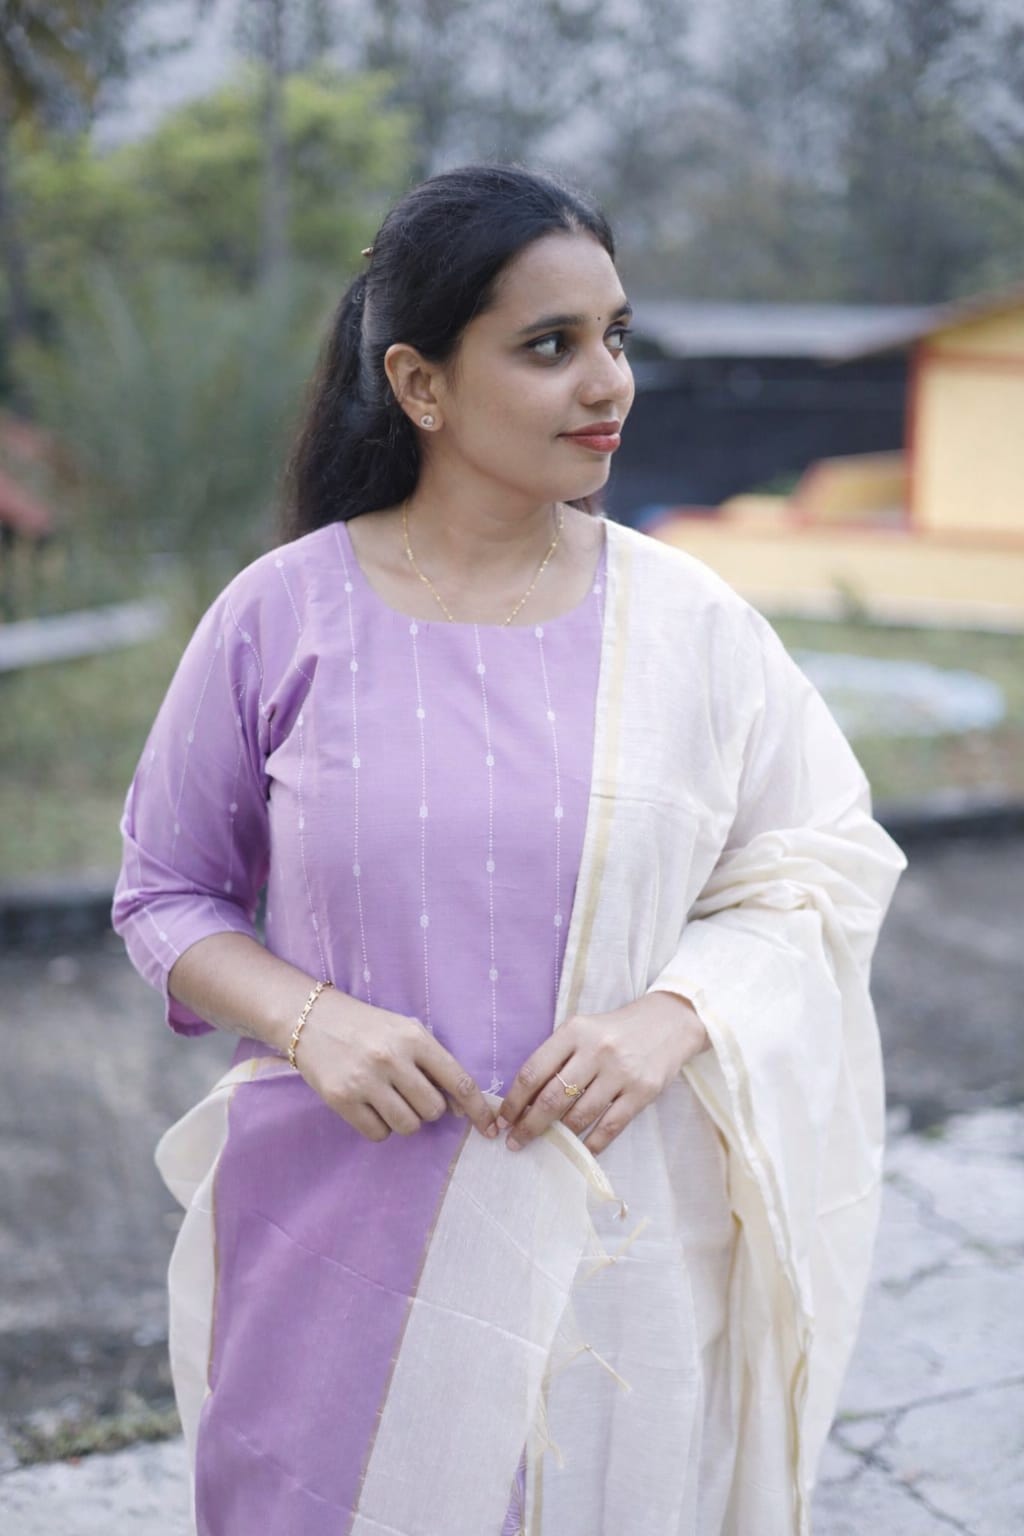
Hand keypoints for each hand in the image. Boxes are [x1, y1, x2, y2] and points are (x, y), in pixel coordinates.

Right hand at [297, 991, 498, 1143]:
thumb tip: (462, 1108)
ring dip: (405, 1119)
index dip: (478, 1109)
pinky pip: (378, 1134)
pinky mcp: (341, 1099)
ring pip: (408, 1126)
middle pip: (433, 1110)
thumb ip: (435, 1063)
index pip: (458, 1080)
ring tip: (389, 1099)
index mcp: (414, 1038)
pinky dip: (380, 1126)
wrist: (312, 1019)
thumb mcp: (406, 1031)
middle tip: (410, 1093)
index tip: (490, 1128)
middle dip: (428, 1108)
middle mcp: (391, 1058)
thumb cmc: (368, 1027)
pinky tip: (369, 1105)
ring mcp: (365, 1080)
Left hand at [495, 991, 709, 1156]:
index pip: (534, 1071)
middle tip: (515, 1141)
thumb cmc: (614, 1031)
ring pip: (580, 1116)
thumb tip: (525, 1101)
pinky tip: (577, 1151)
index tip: (503, 1119)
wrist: (668, 1023)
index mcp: (575, 1031)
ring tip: (543, 1145)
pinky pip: (610, 1127)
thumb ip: (557, 1058)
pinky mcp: (642, 1092)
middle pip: (553, 1097)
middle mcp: (597, 1050)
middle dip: (529, 1125)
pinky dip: (590, 1144)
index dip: (514, 1100)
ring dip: (558, 1136)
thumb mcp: (582, 1030)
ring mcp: (621, 1072)